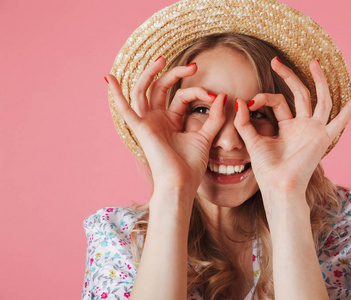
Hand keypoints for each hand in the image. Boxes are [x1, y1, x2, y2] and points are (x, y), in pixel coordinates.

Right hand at [106, 58, 225, 199]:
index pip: (182, 96)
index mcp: (171, 121)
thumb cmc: (190, 166)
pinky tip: (109, 78)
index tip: (216, 97)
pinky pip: (124, 110)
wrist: (181, 184)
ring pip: (143, 91)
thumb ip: (213, 117)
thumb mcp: (205, 137)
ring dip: (149, 74)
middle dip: (175, 74)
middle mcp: (157, 119)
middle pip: (161, 88)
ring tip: (161, 59)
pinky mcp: (140, 129)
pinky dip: (116, 94)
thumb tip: (222, 96)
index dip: (199, 92)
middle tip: (194, 66)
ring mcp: (147, 122)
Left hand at [234, 58, 350, 201]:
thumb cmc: (266, 170)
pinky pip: (341, 120)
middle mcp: (303, 126)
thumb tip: (238, 100)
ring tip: (314, 62)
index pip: (278, 102)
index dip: (263, 97)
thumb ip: (245, 122)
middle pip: (299, 94)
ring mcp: (314, 130)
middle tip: (275, 61)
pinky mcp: (324, 137)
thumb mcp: (252, 141)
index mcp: (287, 127)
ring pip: (320, 99)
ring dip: (318, 80)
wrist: (278, 186)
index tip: (249, 101)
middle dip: (289, 76)